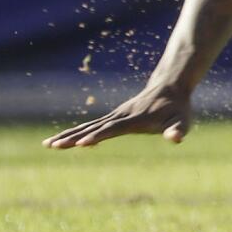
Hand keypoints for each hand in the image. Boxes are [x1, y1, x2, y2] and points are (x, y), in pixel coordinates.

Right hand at [43, 81, 192, 148]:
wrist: (171, 87)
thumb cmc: (178, 108)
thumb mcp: (183, 121)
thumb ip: (178, 130)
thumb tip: (176, 139)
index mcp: (136, 119)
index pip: (113, 129)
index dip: (98, 136)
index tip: (81, 143)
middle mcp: (122, 115)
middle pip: (94, 126)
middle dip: (73, 136)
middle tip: (52, 144)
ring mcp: (117, 115)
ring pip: (90, 125)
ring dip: (69, 134)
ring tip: (48, 144)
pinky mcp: (116, 116)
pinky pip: (94, 125)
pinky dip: (79, 132)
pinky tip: (67, 140)